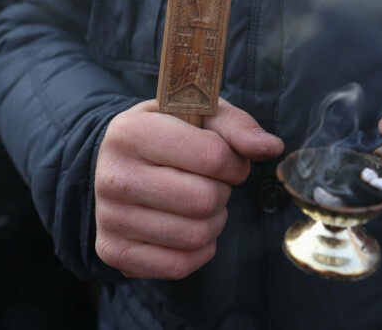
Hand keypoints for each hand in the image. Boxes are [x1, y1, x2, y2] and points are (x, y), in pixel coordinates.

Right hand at [94, 98, 283, 278]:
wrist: (117, 161)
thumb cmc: (167, 133)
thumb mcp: (198, 115)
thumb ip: (237, 126)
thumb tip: (272, 147)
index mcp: (131, 132)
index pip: (211, 157)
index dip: (234, 162)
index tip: (227, 160)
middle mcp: (113, 176)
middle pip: (204, 200)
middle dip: (223, 192)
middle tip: (212, 183)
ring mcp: (109, 217)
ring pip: (195, 236)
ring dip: (213, 221)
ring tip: (201, 203)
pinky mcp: (113, 251)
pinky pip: (179, 266)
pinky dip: (199, 251)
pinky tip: (189, 227)